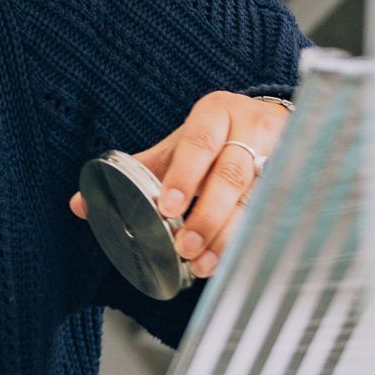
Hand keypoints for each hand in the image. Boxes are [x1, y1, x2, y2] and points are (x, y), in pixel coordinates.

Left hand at [69, 91, 289, 280]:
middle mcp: (250, 127)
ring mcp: (279, 152)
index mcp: (214, 112)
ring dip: (228, 235)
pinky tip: (233, 259)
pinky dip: (251, 238)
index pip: (199, 142)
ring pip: (256, 198)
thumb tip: (79, 205)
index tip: (167, 208)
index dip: (184, 176)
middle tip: (186, 246)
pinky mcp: (295, 177)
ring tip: (205, 262)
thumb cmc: (214, 135)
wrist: (266, 120)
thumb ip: (137, 170)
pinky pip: (275, 212)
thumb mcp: (178, 144)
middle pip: (231, 175)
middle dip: (207, 215)